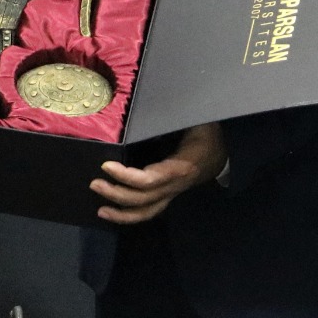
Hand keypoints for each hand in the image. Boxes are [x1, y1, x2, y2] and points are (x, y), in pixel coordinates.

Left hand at [90, 122, 226, 224]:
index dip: (128, 177)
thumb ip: (173, 115)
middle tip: (94, 183)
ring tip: (100, 210)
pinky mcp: (167, 196)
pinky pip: (149, 211)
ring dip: (122, 212)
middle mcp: (174, 185)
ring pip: (146, 211)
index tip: (106, 165)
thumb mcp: (194, 120)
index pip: (151, 179)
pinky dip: (129, 216)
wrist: (223, 153)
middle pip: (144, 198)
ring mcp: (171, 193)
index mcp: (180, 166)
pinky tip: (112, 213)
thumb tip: (150, 101)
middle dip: (117, 193)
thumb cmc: (207, 133)